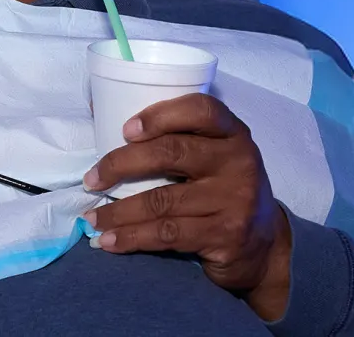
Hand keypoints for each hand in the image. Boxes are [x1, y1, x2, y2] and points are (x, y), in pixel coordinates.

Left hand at [81, 93, 293, 320]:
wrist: (262, 244)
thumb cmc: (221, 189)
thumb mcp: (213, 156)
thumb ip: (174, 135)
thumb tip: (97, 108)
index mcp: (233, 134)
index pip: (201, 110)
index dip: (161, 115)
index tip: (126, 130)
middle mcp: (238, 162)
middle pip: (172, 152)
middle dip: (121, 164)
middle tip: (91, 179)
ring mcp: (234, 200)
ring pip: (162, 201)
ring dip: (118, 211)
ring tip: (92, 217)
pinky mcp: (224, 235)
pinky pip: (167, 234)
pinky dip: (132, 237)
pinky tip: (109, 241)